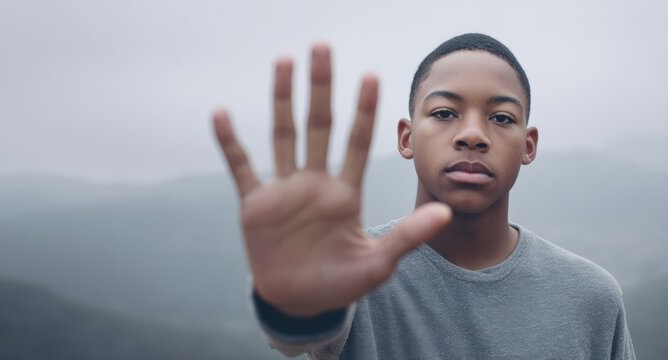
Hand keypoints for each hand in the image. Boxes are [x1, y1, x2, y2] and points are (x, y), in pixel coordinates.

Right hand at [213, 44, 451, 316]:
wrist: (300, 303)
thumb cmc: (342, 282)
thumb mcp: (378, 263)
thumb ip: (408, 236)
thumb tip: (445, 213)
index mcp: (345, 193)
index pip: (357, 143)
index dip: (363, 111)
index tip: (371, 77)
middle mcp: (315, 182)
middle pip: (319, 125)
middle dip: (321, 87)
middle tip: (322, 46)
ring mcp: (284, 189)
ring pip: (283, 135)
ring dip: (281, 99)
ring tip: (283, 61)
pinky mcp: (256, 203)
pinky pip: (241, 167)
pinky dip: (230, 142)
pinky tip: (221, 113)